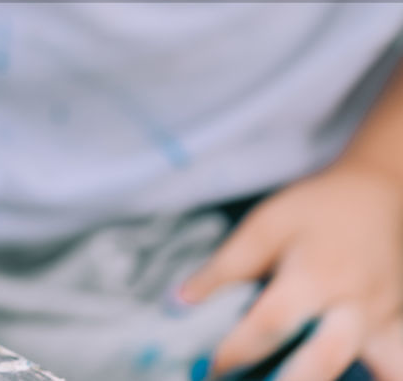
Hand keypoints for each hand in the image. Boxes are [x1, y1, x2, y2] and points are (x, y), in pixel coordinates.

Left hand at [181, 163, 402, 380]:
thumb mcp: (263, 228)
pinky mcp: (401, 330)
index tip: (208, 369)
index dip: (235, 351)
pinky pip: (396, 368)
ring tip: (286, 378)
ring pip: (378, 373)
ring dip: (326, 380)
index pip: (270, 324)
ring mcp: (384, 323)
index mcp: (314, 277)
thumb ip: (223, 269)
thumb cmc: (313, 210)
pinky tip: (355, 377)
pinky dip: (380, 375)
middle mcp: (355, 307)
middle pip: (322, 364)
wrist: (376, 195)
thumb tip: (177, 304)